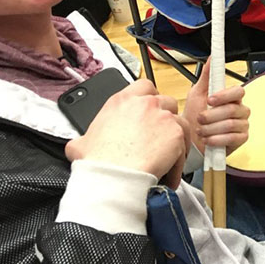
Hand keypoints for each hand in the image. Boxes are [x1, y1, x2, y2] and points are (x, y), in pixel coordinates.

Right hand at [65, 80, 188, 187]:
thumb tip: (80, 144)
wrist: (113, 175)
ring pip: (180, 121)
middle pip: (166, 102)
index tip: (150, 110)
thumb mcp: (81, 143)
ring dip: (176, 137)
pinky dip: (179, 159)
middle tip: (159, 135)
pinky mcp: (176, 134)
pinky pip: (184, 145)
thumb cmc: (97, 162)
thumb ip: (85, 137)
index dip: (149, 99)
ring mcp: (163, 117)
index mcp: (121, 102)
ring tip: (168, 156)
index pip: (143, 87)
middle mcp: (145, 105)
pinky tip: (170, 173)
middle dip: (165, 117)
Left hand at [183, 61, 249, 154]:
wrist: (190, 140)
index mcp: (232, 98)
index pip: (238, 92)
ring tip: (201, 130)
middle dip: (211, 116)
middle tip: (200, 118)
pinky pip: (232, 138)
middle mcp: (240, 110)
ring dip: (211, 128)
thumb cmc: (194, 117)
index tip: (210, 100)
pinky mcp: (242, 139)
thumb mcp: (197, 93)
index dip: (224, 96)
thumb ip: (207, 76)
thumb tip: (211, 58)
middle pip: (232, 110)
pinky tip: (208, 139)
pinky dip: (216, 139)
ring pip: (230, 124)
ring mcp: (242, 125)